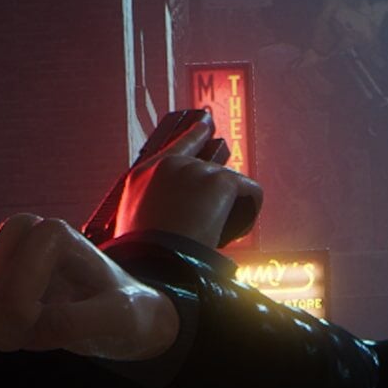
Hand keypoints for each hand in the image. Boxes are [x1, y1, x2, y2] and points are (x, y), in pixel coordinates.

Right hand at [0, 213, 179, 360]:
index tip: (53, 331)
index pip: (12, 295)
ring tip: (24, 336)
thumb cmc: (123, 308)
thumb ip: (82, 322)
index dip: (27, 326)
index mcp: (52, 234)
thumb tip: (36, 324)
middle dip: (5, 330)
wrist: (116, 305)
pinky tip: (8, 334)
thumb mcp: (121, 318)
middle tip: (34, 339)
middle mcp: (18, 230)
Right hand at [115, 114, 263, 246]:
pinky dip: (248, 216)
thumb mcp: (134, 225)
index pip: (178, 143)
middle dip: (216, 193)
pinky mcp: (222, 181)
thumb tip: (173, 216)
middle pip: (211, 167)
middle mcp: (172, 164)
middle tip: (211, 210)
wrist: (155, 264)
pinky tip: (232, 233)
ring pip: (231, 187)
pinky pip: (252, 193)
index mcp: (145, 173)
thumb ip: (154, 207)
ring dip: (229, 211)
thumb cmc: (143, 255)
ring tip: (212, 236)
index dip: (196, 132)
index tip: (206, 123)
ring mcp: (198, 169)